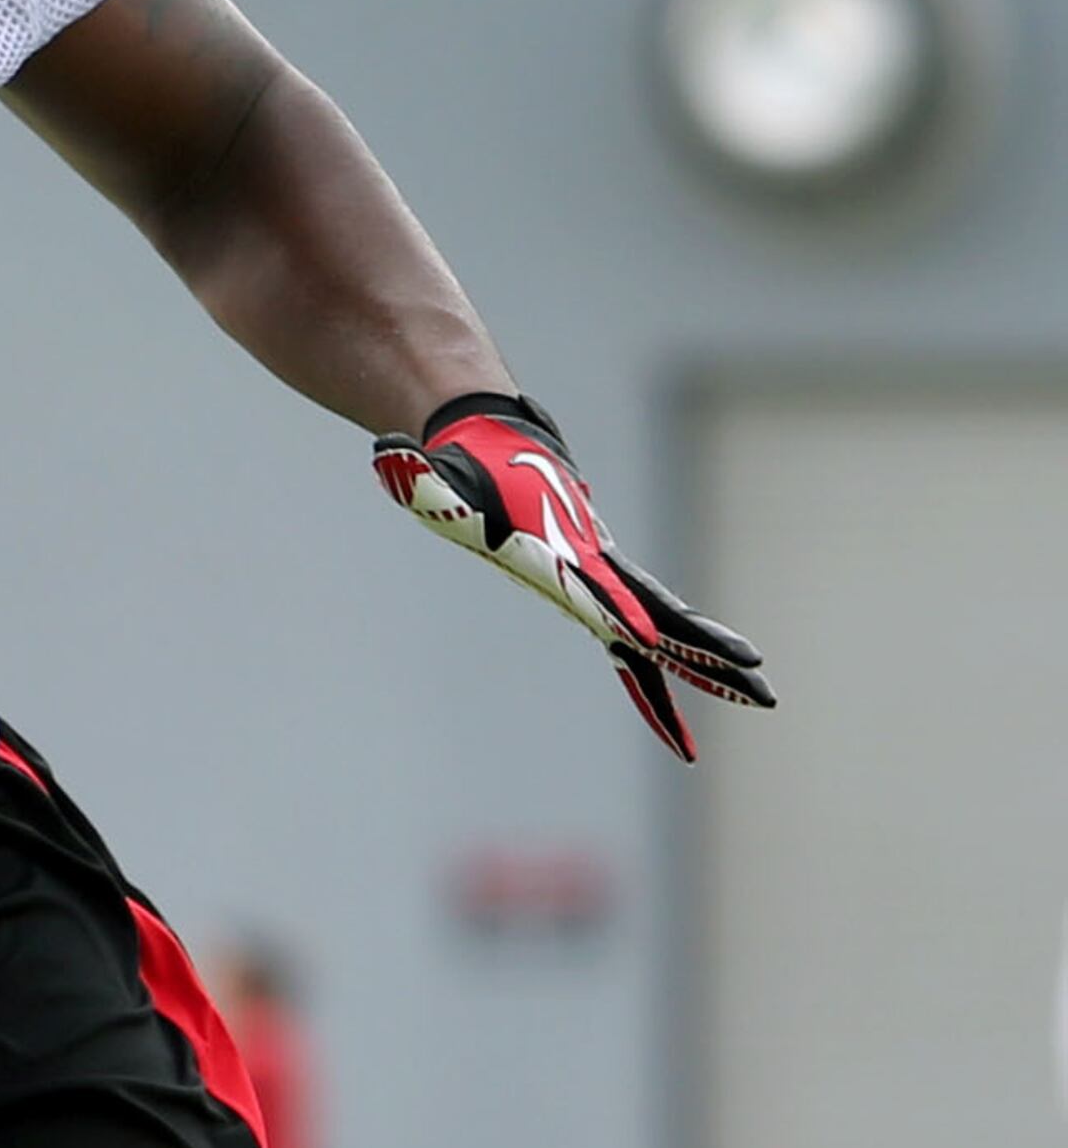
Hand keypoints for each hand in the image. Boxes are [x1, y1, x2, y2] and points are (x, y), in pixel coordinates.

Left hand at [372, 392, 773, 759]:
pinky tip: (684, 704)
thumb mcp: (434, 475)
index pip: (604, 591)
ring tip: (760, 697)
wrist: (491, 443)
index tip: (658, 641)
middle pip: (661, 617)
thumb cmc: (460, 468)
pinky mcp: (596, 586)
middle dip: (708, 651)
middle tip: (761, 682)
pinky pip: (637, 636)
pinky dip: (661, 669)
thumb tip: (387, 453)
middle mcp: (595, 568)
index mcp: (562, 553)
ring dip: (705, 665)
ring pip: (662, 630)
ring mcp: (602, 578)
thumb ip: (416, 470)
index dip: (628, 615)